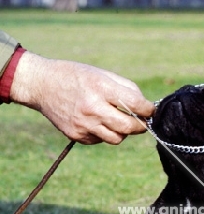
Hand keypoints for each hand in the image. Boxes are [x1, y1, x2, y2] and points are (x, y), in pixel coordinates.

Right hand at [10, 52, 154, 144]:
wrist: (41, 85)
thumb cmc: (76, 77)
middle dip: (140, 126)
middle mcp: (92, 108)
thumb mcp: (101, 74)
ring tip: (117, 121)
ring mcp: (84, 124)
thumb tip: (145, 106)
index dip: (148, 109)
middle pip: (128, 127)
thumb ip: (126, 88)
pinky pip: (101, 140)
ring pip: (117, 139)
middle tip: (142, 122)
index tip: (151, 110)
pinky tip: (97, 121)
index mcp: (100, 88)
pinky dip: (105, 133)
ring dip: (123, 132)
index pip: (134, 104)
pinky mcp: (77, 135)